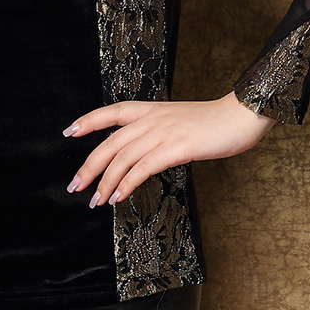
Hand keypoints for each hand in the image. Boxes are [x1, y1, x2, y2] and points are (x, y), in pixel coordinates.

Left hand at [62, 93, 275, 207]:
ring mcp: (163, 132)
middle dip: (90, 165)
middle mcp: (152, 118)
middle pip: (111, 141)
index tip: (69, 131)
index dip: (88, 120)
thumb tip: (142, 150)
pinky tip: (119, 196)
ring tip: (95, 200)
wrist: (239, 115)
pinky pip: (143, 167)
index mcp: (151, 109)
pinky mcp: (176, 147)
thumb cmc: (212, 121)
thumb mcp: (178, 119)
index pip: (111, 111)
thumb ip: (158, 130)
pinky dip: (127, 183)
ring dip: (106, 181)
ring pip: (123, 157)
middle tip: (75, 185)